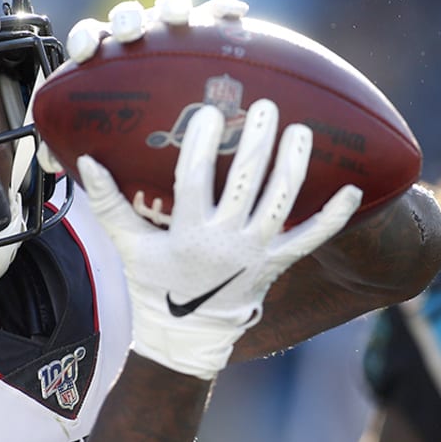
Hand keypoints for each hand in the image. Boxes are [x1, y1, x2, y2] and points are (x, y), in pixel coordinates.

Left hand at [36, 0, 250, 174]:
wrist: (193, 141)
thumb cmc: (140, 135)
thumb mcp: (108, 147)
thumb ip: (75, 148)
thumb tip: (49, 161)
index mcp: (109, 60)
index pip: (90, 39)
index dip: (85, 39)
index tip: (86, 52)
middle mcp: (140, 41)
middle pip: (128, 18)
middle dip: (127, 19)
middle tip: (131, 33)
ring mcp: (174, 35)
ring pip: (170, 10)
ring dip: (172, 8)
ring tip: (179, 18)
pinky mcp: (209, 36)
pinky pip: (218, 19)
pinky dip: (223, 12)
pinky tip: (234, 15)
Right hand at [78, 99, 362, 378]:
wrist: (187, 336)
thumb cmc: (155, 285)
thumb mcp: (129, 246)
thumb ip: (109, 202)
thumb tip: (86, 159)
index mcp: (188, 233)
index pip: (195, 180)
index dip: (203, 146)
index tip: (210, 113)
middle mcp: (226, 240)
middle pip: (246, 183)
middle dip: (258, 141)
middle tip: (266, 105)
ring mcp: (256, 252)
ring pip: (281, 202)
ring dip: (294, 164)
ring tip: (302, 130)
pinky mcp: (278, 263)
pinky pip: (312, 239)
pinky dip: (335, 217)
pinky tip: (354, 190)